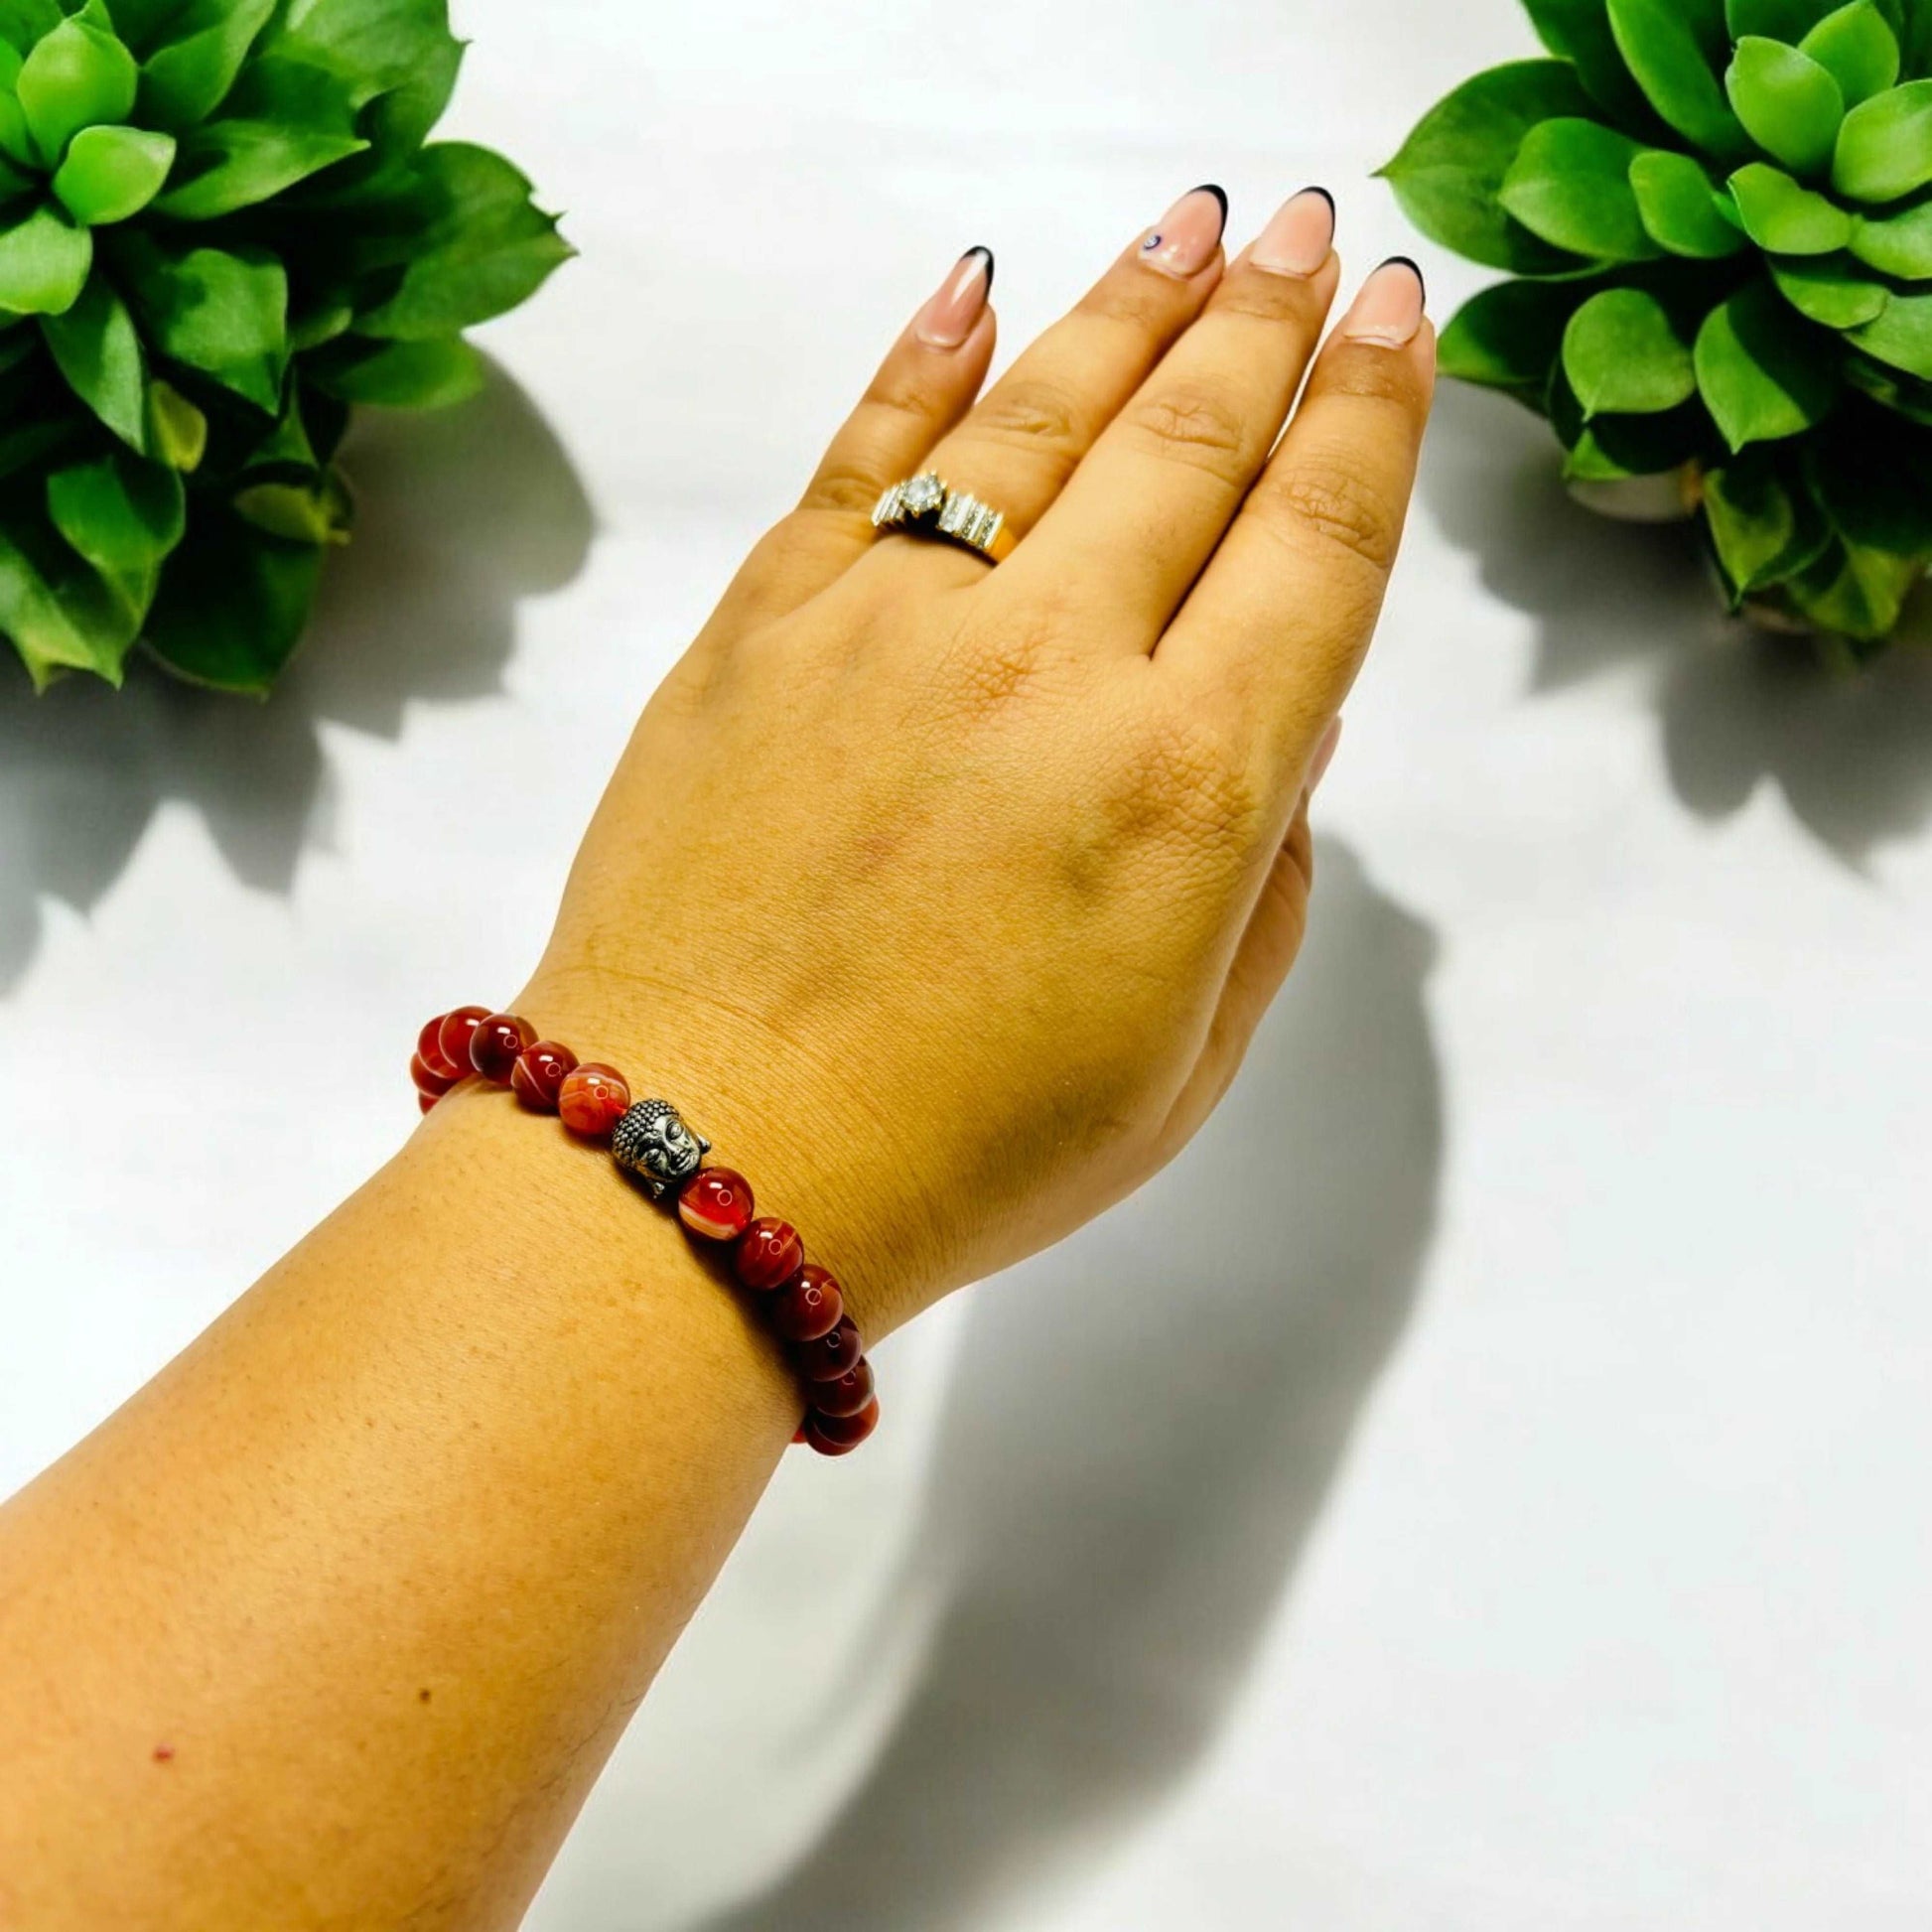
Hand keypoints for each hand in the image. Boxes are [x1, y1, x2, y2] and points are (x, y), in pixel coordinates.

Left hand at [516, 185, 1433, 1335]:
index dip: (1374, 416)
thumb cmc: (957, 1150)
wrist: (693, 1159)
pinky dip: (927, 357)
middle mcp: (1052, 666)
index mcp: (1185, 786)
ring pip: (1043, 415)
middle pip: (1194, 444)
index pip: (1316, 545)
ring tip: (1194, 224)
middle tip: (1312, 233)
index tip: (1402, 323)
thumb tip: (1284, 728)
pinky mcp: (763, 622)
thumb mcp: (1181, 1061)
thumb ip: (1264, 887)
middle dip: (1271, 322)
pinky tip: (983, 283)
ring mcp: (893, 625)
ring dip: (1134, 307)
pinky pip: (861, 451)